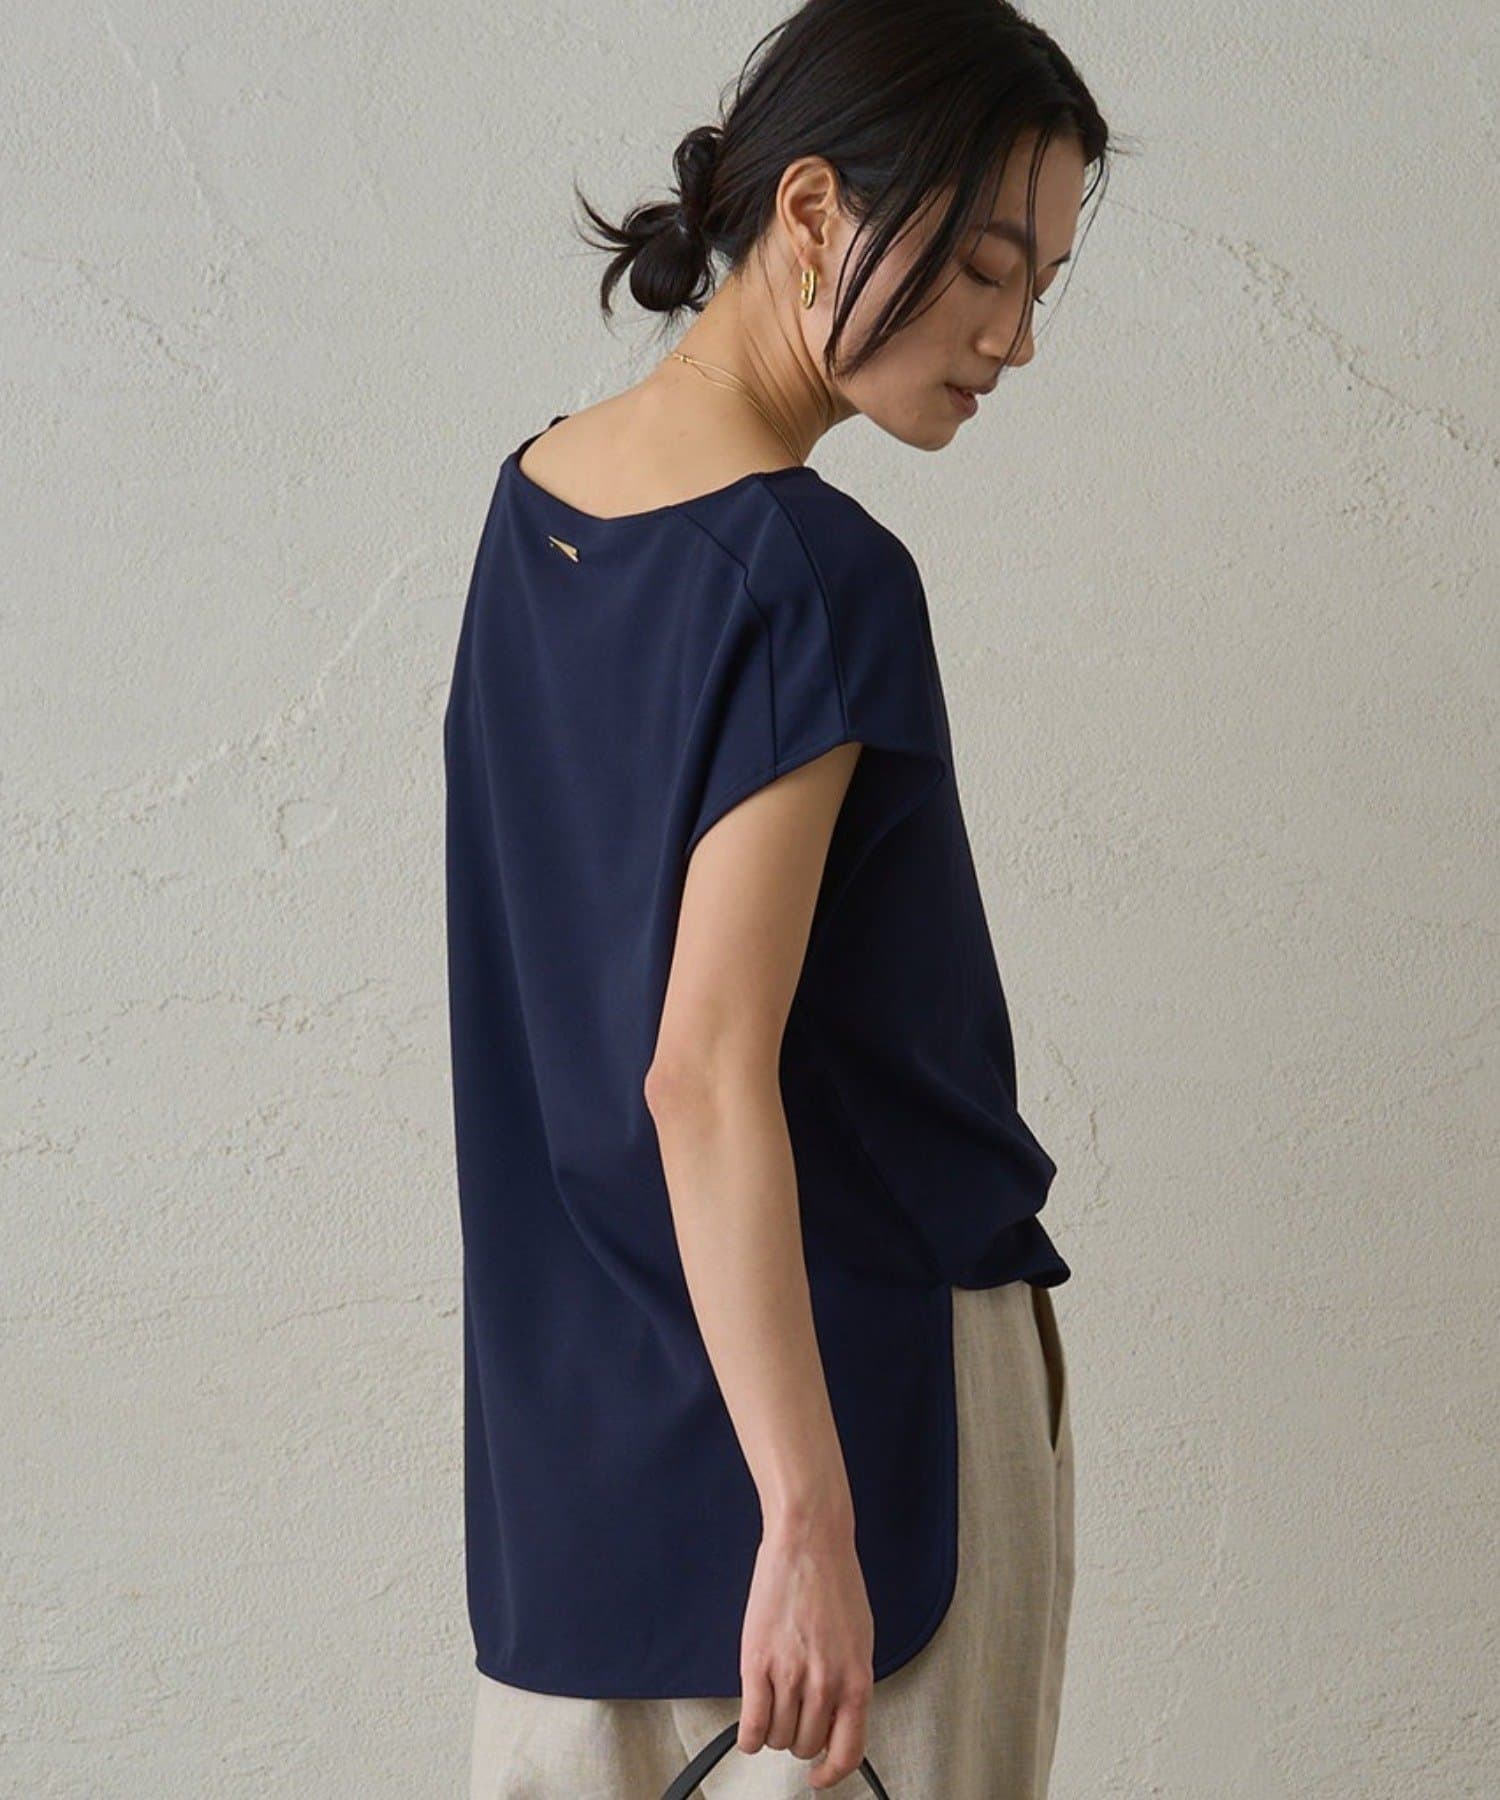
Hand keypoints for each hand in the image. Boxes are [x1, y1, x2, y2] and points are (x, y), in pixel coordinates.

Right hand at [736, 1510, 874, 1789]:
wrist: (808, 1541)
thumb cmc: (834, 1581)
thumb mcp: (859, 1639)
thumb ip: (848, 1681)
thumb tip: (836, 1717)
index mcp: (857, 1679)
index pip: (848, 1752)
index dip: (831, 1774)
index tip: (818, 1777)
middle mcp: (826, 1684)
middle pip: (806, 1744)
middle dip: (798, 1737)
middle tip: (792, 1717)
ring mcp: (790, 1676)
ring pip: (779, 1737)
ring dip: (774, 1731)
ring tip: (772, 1708)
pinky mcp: (757, 1664)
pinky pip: (751, 1726)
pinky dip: (748, 1737)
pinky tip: (749, 1730)